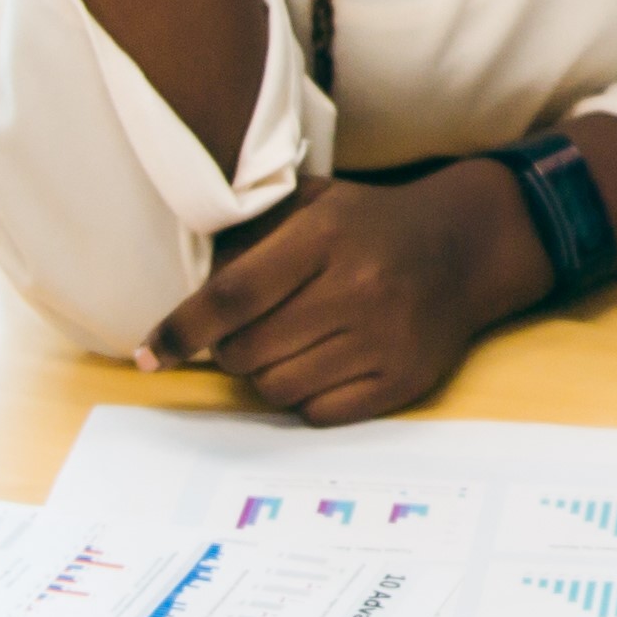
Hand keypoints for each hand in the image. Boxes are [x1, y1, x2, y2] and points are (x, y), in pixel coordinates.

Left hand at [147, 169, 549, 424]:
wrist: (465, 247)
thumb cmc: (369, 224)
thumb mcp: (312, 202)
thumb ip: (250, 232)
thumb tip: (183, 280)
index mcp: (325, 236)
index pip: (232, 296)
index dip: (183, 329)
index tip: (150, 352)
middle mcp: (357, 288)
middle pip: (249, 351)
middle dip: (228, 350)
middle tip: (240, 334)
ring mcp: (385, 339)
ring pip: (279, 388)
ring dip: (264, 375)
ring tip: (282, 347)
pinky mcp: (404, 380)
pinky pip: (321, 414)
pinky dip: (304, 397)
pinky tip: (317, 365)